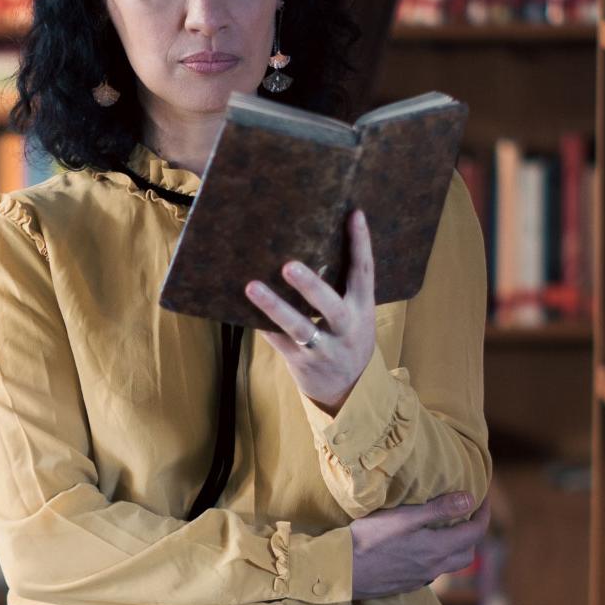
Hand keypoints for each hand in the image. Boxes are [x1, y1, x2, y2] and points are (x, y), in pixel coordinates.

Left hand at [244, 208, 375, 413]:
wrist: (350, 391)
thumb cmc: (347, 340)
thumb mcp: (356, 315)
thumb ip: (342, 287)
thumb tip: (313, 242)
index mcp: (363, 310)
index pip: (365, 273)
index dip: (361, 244)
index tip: (353, 214)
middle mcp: (347, 329)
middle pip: (331, 306)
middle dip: (310, 286)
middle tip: (288, 265)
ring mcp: (324, 349)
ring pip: (298, 327)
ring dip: (274, 307)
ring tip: (251, 286)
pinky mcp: (302, 363)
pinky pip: (278, 341)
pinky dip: (261, 324)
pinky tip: (240, 308)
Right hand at [349, 492, 490, 599]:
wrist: (340, 570)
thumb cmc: (368, 539)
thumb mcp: (403, 517)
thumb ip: (438, 509)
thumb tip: (470, 499)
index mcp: (437, 549)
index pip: (474, 533)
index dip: (483, 514)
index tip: (482, 497)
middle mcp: (433, 568)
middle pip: (467, 554)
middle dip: (472, 534)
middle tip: (466, 515)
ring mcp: (419, 579)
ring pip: (449, 565)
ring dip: (455, 548)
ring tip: (445, 530)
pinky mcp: (405, 584)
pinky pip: (431, 572)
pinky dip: (435, 558)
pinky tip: (420, 548)